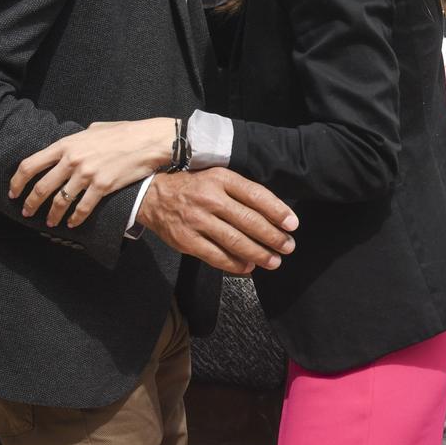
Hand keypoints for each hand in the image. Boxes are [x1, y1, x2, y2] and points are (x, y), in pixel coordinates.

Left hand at [11, 118, 175, 227]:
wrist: (149, 141)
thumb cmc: (125, 132)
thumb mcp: (95, 128)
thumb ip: (78, 138)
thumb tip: (72, 146)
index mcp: (66, 144)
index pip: (31, 165)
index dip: (17, 181)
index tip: (14, 192)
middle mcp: (72, 160)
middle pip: (41, 187)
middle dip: (31, 203)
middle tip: (27, 212)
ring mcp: (87, 174)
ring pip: (60, 200)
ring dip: (52, 214)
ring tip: (50, 222)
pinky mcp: (102, 186)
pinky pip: (83, 207)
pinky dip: (75, 218)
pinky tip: (73, 223)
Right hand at [136, 168, 298, 275]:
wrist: (153, 196)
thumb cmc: (194, 187)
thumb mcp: (218, 178)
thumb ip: (242, 192)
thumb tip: (274, 214)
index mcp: (221, 179)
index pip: (256, 195)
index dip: (278, 211)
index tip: (292, 224)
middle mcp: (210, 199)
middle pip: (249, 221)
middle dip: (273, 237)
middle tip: (288, 246)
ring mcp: (197, 220)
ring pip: (235, 241)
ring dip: (259, 254)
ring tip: (274, 261)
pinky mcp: (186, 240)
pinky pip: (216, 256)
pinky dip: (235, 264)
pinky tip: (248, 266)